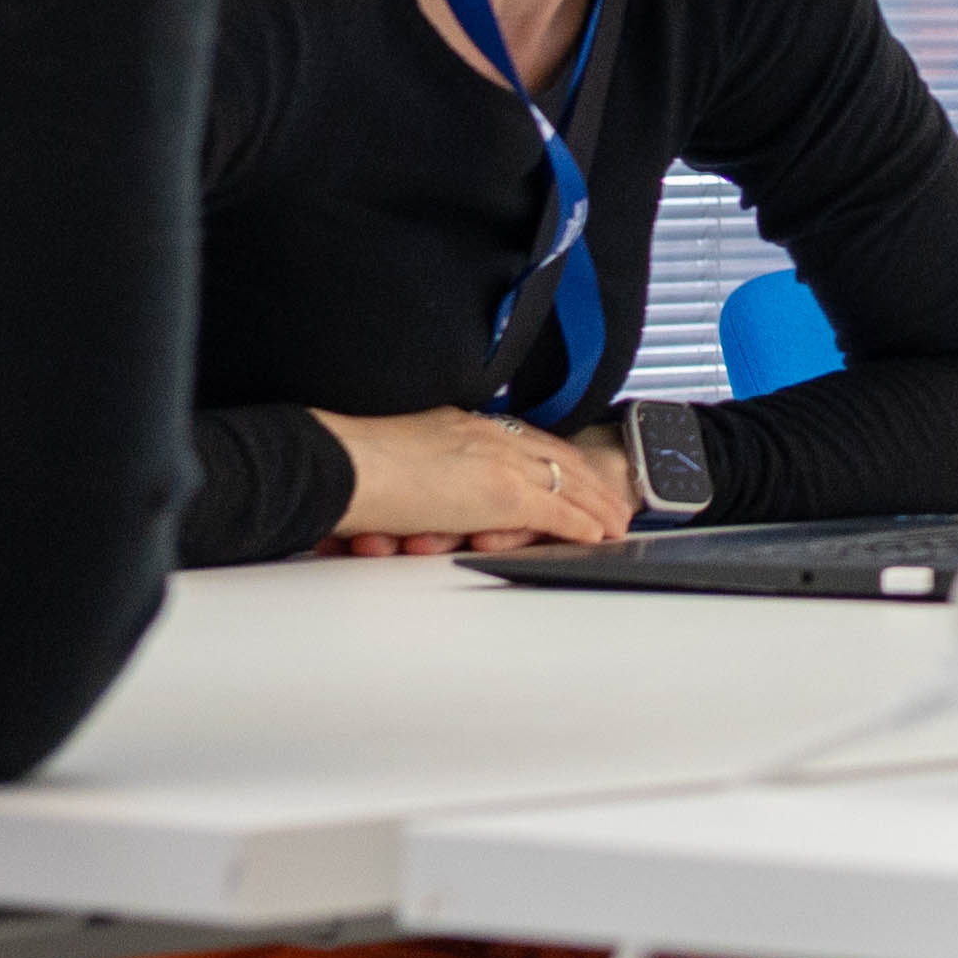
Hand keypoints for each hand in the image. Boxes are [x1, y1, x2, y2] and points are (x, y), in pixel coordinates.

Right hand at [314, 407, 636, 554]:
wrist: (342, 466)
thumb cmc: (350, 466)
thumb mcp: (396, 455)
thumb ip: (421, 463)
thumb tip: (422, 483)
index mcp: (461, 424)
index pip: (521, 438)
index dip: (550, 456)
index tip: (567, 466)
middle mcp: (486, 436)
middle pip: (553, 455)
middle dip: (585, 478)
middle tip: (608, 496)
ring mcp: (498, 463)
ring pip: (565, 483)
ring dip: (594, 504)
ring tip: (615, 520)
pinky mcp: (502, 495)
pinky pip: (555, 511)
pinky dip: (580, 523)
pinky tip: (598, 533)